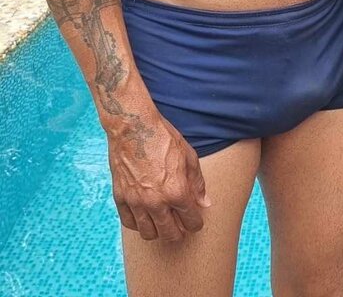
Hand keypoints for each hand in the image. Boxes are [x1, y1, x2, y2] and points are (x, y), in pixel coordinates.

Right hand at [108, 112, 210, 241]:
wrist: (133, 126)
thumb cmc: (163, 137)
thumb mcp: (188, 156)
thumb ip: (197, 183)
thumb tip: (204, 203)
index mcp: (177, 191)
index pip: (191, 222)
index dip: (196, 222)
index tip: (195, 219)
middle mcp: (156, 202)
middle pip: (170, 235)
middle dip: (179, 233)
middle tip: (180, 225)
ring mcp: (136, 201)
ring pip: (148, 234)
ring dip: (158, 231)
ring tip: (162, 220)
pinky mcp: (120, 198)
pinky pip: (129, 223)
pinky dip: (138, 223)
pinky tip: (144, 214)